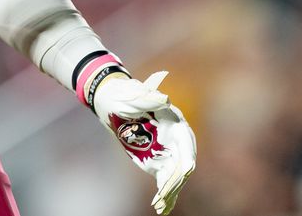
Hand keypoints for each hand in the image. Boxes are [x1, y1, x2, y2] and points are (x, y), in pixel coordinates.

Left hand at [93, 71, 196, 214]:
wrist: (115, 103)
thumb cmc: (125, 97)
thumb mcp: (134, 97)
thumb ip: (149, 99)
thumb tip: (165, 99)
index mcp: (175, 122)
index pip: (187, 143)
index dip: (187, 157)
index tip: (185, 171)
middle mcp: (176, 139)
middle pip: (182, 164)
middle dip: (175, 181)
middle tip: (162, 196)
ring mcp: (168, 152)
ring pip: (175, 176)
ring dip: (170, 192)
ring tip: (160, 206)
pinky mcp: (158, 162)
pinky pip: (165, 180)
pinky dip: (165, 194)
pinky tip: (162, 208)